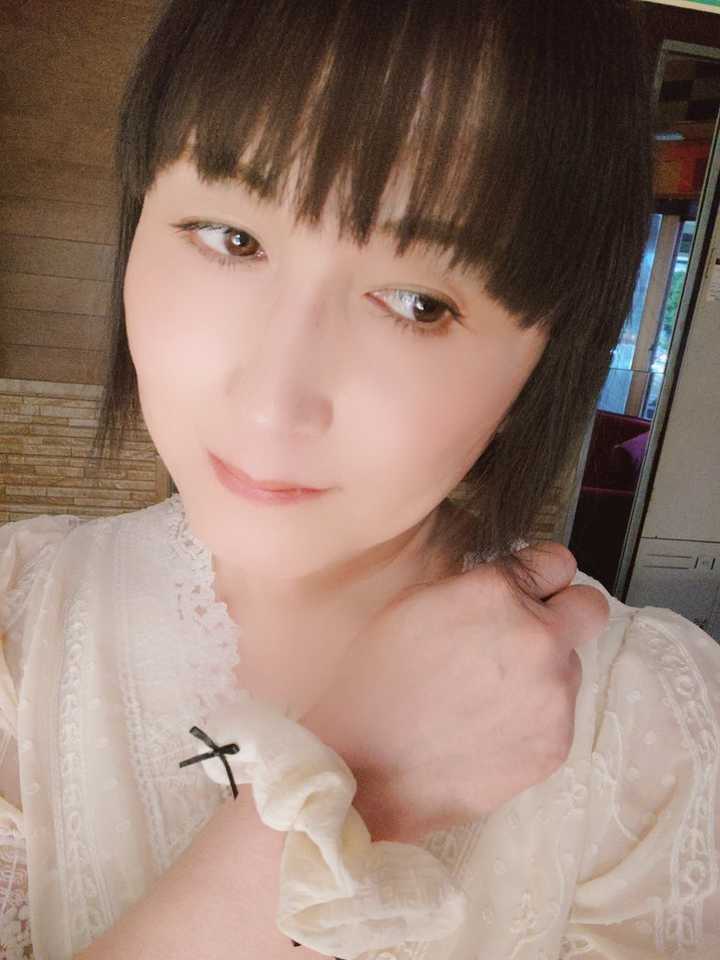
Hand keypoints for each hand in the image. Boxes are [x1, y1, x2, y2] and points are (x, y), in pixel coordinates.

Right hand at [300, 542, 608, 842]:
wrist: (366, 770)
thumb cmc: (375, 685)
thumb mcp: (411, 605)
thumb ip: (473, 587)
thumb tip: (508, 586)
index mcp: (496, 593)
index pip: (557, 561)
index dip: (540, 576)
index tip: (530, 589)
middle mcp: (537, 636)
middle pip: (590, 607)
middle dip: (567, 612)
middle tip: (530, 633)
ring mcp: (553, 694)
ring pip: (572, 665)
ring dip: (543, 670)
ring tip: (488, 696)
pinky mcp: (556, 742)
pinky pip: (559, 714)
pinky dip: (534, 716)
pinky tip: (488, 728)